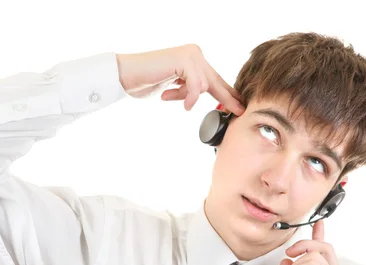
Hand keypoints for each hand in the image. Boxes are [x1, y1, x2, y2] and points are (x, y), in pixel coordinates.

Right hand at [115, 44, 243, 114]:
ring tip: (167, 94)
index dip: (227, 94)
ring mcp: (190, 54)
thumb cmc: (146, 81)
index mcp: (194, 59)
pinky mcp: (183, 59)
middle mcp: (194, 53)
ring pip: (204, 85)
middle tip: (239, 111)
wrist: (126, 75)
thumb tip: (200, 99)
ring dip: (189, 96)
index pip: (214, 80)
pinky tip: (185, 104)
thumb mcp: (174, 89)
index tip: (238, 107)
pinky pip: (196, 85)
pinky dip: (190, 97)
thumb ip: (188, 90)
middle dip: (226, 98)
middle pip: (215, 81)